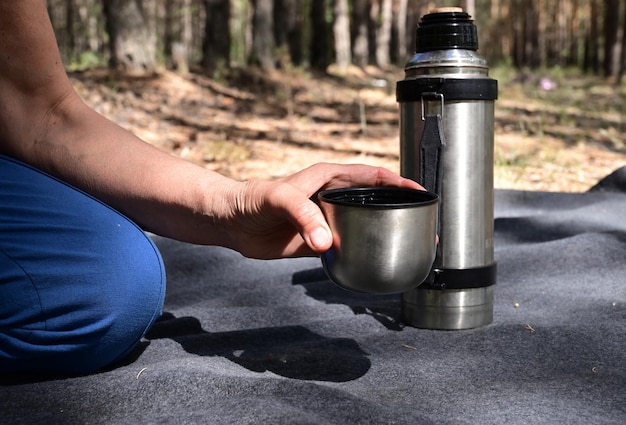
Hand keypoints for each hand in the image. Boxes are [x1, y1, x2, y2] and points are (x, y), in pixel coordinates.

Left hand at [221, 163, 422, 258]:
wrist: (230, 223)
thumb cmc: (251, 200)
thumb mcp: (277, 199)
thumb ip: (303, 215)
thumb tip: (326, 243)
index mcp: (328, 178)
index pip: (372, 176)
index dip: (398, 183)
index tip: (420, 193)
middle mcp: (331, 197)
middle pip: (374, 200)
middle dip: (399, 209)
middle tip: (423, 223)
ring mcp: (326, 220)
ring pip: (362, 225)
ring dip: (382, 233)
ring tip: (407, 244)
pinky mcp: (317, 241)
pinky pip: (345, 246)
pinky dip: (359, 253)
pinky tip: (372, 262)